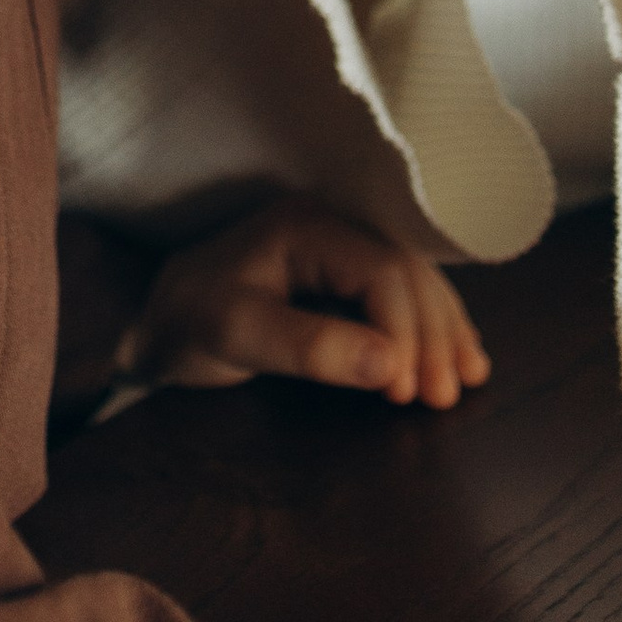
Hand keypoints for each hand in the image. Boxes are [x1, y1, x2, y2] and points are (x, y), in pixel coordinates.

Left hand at [120, 194, 488, 408]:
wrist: (155, 324)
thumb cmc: (187, 325)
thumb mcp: (237, 336)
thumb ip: (309, 347)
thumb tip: (390, 364)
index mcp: (305, 226)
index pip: (381, 270)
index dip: (405, 331)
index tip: (407, 391)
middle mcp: (330, 224)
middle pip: (406, 273)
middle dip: (432, 335)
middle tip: (443, 397)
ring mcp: (339, 245)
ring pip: (412, 281)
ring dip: (443, 330)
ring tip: (466, 380)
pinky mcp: (341, 272)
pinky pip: (399, 293)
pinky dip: (430, 326)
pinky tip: (457, 356)